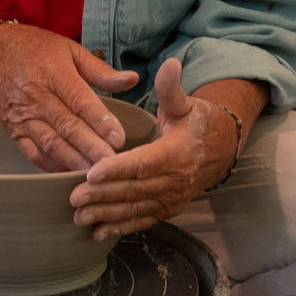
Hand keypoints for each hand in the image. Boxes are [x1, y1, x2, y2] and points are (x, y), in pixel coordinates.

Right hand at [0, 23, 138, 171]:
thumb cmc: (34, 48)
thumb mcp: (69, 50)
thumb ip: (101, 70)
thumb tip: (133, 80)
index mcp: (54, 73)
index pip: (80, 100)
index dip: (100, 121)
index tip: (119, 138)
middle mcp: (38, 96)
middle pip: (67, 126)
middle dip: (91, 148)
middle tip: (113, 164)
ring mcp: (24, 116)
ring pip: (50, 143)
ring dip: (73, 160)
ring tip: (95, 175)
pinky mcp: (14, 130)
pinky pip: (33, 152)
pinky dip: (50, 165)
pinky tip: (68, 174)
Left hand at [68, 58, 235, 240]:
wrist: (222, 149)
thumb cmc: (198, 123)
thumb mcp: (186, 103)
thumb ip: (172, 88)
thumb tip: (170, 63)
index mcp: (177, 153)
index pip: (143, 163)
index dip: (117, 169)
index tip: (92, 172)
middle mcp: (176, 180)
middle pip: (135, 190)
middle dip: (103, 195)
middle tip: (73, 197)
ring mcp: (172, 198)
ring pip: (135, 208)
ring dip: (107, 215)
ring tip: (79, 216)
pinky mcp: (168, 209)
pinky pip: (142, 220)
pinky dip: (120, 227)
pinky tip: (97, 232)